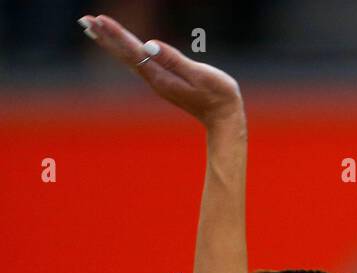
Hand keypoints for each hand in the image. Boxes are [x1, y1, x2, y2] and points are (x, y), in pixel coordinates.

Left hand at [78, 13, 243, 127]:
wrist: (225, 119)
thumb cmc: (219, 96)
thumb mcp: (200, 76)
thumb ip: (174, 60)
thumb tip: (149, 45)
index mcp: (161, 75)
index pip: (134, 50)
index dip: (116, 34)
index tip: (99, 20)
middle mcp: (154, 79)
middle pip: (123, 54)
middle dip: (104, 36)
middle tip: (83, 20)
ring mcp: (158, 81)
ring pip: (127, 58)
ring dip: (109, 42)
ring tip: (92, 29)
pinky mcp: (163, 81)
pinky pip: (137, 62)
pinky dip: (124, 51)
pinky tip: (120, 47)